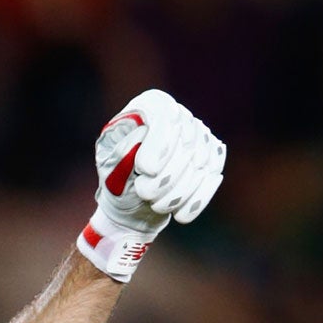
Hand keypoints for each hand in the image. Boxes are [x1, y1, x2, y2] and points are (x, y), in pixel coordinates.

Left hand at [77, 89, 225, 281]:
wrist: (134, 200)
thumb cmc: (116, 177)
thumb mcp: (109, 165)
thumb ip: (121, 151)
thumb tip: (140, 137)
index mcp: (150, 107)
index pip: (165, 115)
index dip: (159, 143)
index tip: (145, 170)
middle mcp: (181, 116)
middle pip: (186, 142)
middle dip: (165, 176)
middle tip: (144, 193)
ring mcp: (201, 137)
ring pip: (201, 163)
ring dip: (178, 191)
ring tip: (156, 205)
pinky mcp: (213, 160)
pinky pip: (211, 178)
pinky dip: (196, 199)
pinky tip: (180, 215)